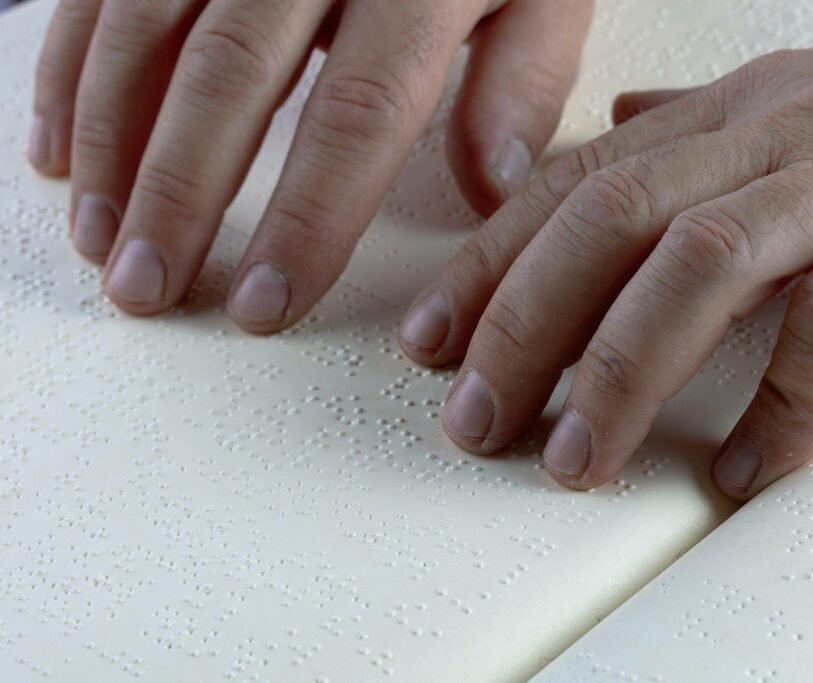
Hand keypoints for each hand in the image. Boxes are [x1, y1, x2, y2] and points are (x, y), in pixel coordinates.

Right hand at [28, 0, 592, 329]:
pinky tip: (62, 151)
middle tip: (151, 287)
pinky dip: (72, 70)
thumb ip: (520, 81)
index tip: (268, 299)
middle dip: (182, 193)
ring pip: (150, 28)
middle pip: (232, 76)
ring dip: (114, 141)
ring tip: (103, 240)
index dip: (306, 216)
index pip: (357, 113)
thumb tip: (492, 186)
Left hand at [398, 21, 812, 499]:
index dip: (490, 262)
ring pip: (707, 264)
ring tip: (576, 459)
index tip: (432, 340)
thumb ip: (701, 127)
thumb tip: (617, 125)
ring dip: (623, 372)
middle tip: (476, 418)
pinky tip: (745, 469)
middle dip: (526, 325)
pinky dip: (785, 406)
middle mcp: (784, 133)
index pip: (577, 182)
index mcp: (737, 111)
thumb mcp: (805, 103)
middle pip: (615, 221)